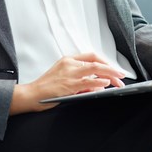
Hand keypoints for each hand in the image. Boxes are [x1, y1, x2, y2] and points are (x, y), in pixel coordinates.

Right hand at [8, 53, 125, 114]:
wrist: (30, 95)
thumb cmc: (46, 89)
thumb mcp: (64, 80)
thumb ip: (82, 81)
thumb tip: (100, 84)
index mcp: (68, 60)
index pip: (91, 56)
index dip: (105, 62)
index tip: (114, 69)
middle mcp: (69, 64)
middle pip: (96, 62)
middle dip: (111, 68)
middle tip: (121, 75)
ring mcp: (68, 73)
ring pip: (94, 69)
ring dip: (109, 74)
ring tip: (119, 80)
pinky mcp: (67, 85)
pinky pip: (86, 81)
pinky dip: (98, 81)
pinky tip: (106, 83)